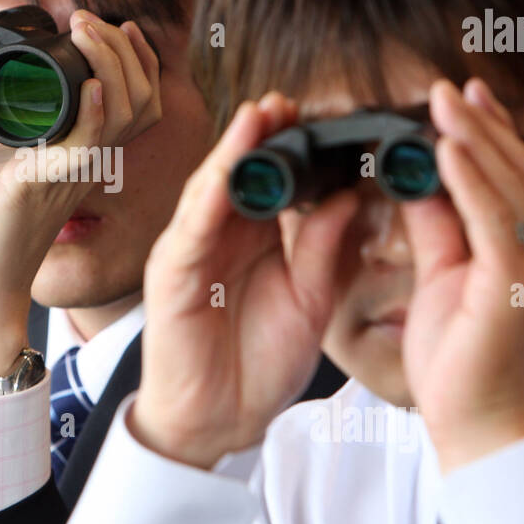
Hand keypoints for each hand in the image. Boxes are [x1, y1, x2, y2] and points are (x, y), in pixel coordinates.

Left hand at [0, 10, 161, 375]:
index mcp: (70, 153)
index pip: (127, 98)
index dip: (132, 59)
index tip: (110, 24)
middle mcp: (81, 161)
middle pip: (137, 95)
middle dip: (121, 48)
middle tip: (85, 19)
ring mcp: (69, 172)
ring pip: (125, 110)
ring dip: (112, 63)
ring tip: (86, 32)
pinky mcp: (48, 186)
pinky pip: (90, 145)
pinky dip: (95, 113)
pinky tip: (92, 87)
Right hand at [129, 93, 359, 468]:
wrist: (219, 421)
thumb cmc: (259, 363)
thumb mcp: (310, 299)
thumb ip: (325, 248)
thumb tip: (351, 196)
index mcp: (253, 241)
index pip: (273, 182)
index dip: (293, 149)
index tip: (323, 117)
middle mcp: (219, 238)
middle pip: (239, 174)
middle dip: (262, 135)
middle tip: (290, 101)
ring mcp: (191, 253)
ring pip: (212, 190)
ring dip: (234, 152)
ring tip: (260, 115)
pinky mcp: (172, 276)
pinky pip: (192, 230)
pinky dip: (209, 199)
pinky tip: (227, 173)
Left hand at [401, 78, 523, 471]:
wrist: (479, 426)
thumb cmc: (461, 362)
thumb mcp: (444, 278)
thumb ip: (438, 228)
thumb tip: (418, 181)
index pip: (516, 179)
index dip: (493, 135)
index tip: (464, 99)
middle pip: (517, 172)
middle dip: (482, 125)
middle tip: (449, 86)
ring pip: (508, 187)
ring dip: (474, 138)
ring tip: (443, 101)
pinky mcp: (516, 285)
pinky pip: (492, 221)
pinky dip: (469, 180)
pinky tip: (446, 148)